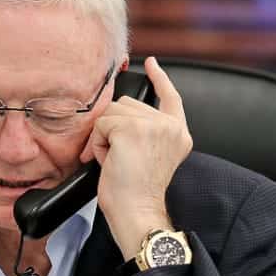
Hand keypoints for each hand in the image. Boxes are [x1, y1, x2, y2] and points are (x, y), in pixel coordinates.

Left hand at [81, 56, 192, 259]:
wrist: (137, 212)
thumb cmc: (136, 194)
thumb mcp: (148, 156)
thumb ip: (144, 132)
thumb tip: (117, 114)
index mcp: (179, 134)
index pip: (171, 97)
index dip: (160, 78)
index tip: (151, 63)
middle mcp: (170, 126)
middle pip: (128, 104)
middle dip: (114, 127)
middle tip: (116, 158)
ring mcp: (153, 125)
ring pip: (113, 112)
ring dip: (104, 137)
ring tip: (113, 161)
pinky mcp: (131, 130)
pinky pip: (101, 124)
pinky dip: (97, 144)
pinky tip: (107, 162)